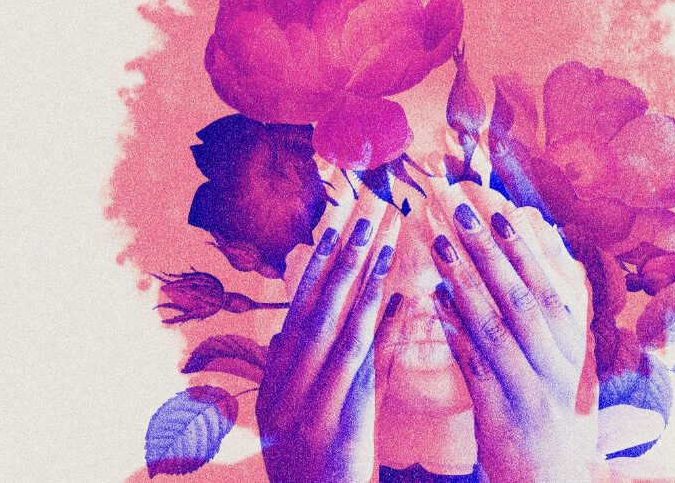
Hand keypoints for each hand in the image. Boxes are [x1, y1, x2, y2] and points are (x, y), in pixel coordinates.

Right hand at [256, 217, 403, 482]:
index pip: (296, 310)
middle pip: (317, 307)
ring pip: (340, 326)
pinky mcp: (341, 418)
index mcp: (275, 379)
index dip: (315, 267)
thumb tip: (283, 333)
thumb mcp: (281, 418)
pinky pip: (363, 362)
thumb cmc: (305, 466)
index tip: (332, 228)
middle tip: (362, 216)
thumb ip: (283, 374)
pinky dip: (380, 325)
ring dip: (362, 280)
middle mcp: (288, 383)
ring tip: (384, 241)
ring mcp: (312, 400)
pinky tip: (399, 295)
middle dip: (340, 259)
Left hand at [431, 203, 589, 481]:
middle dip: (489, 249)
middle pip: (520, 296)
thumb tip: (548, 259)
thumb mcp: (572, 368)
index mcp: (577, 349)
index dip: (523, 247)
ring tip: (440, 243)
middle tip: (459, 210)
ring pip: (496, 324)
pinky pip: (474, 361)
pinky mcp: (501, 411)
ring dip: (465, 279)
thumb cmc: (557, 419)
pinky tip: (435, 299)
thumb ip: (561, 319)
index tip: (499, 210)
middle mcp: (559, 364)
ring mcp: (531, 388)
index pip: (551, 286)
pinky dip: (455, 328)